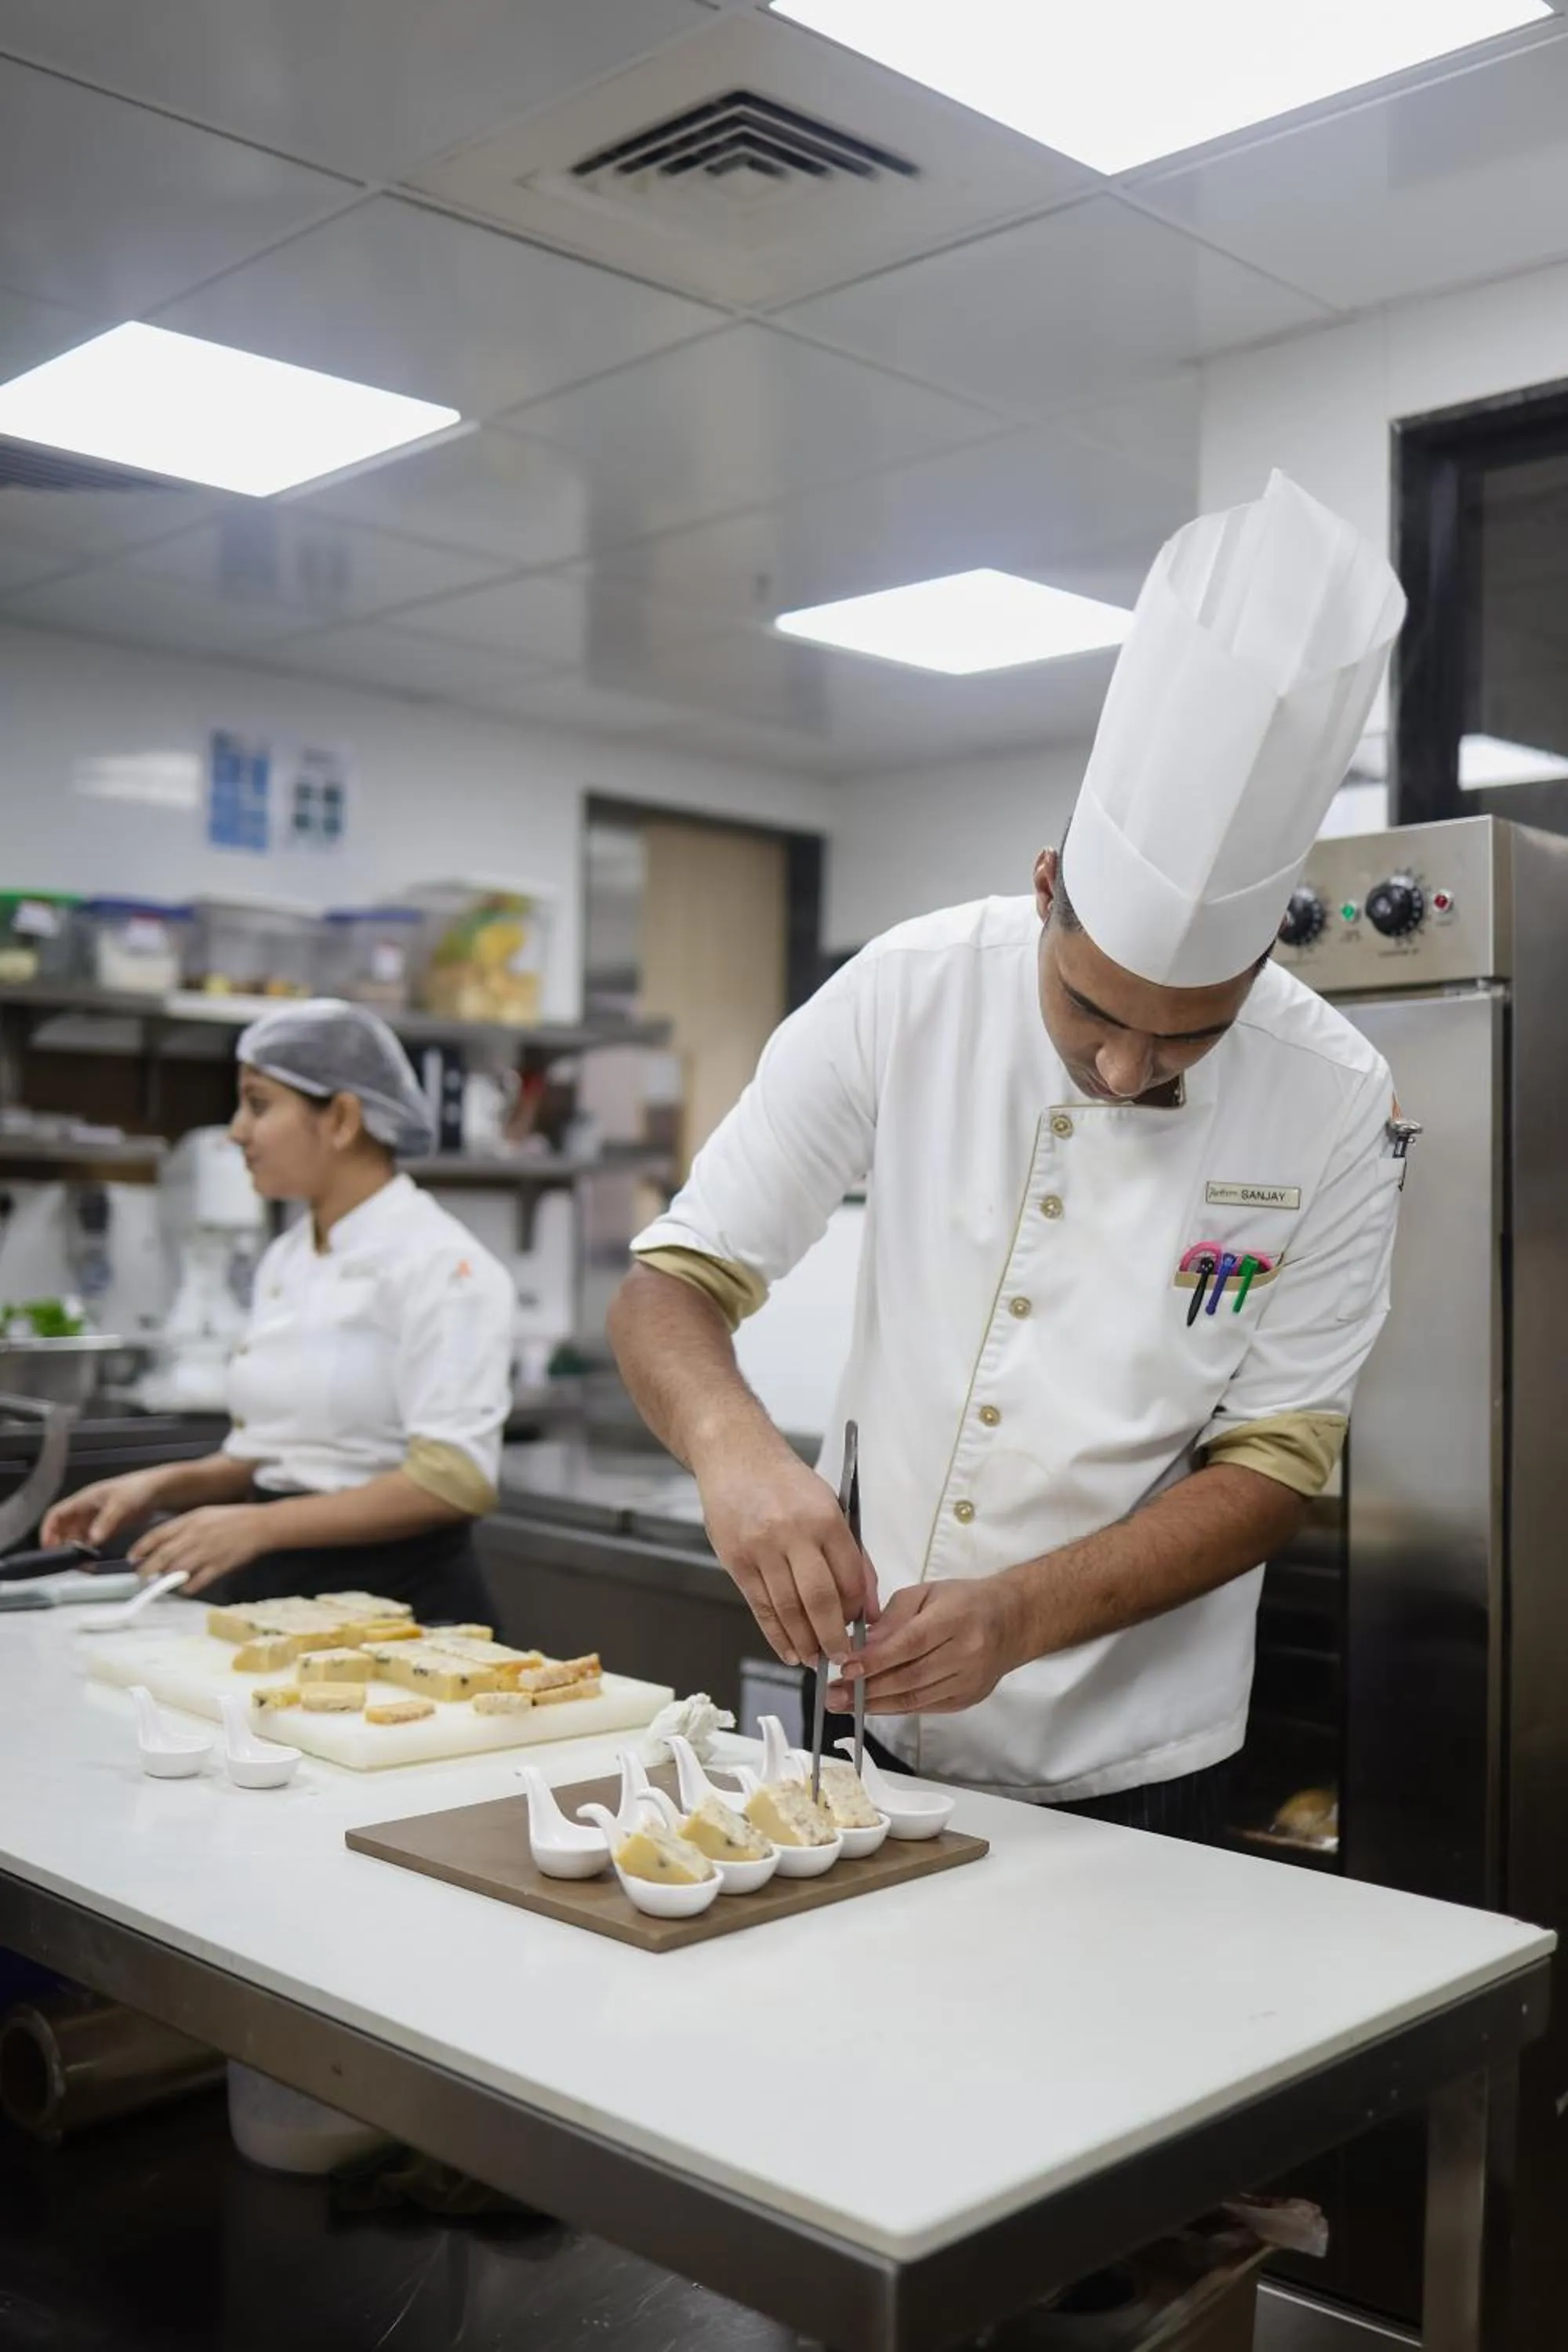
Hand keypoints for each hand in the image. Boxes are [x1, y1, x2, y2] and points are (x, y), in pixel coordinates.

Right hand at [41, 1469, 168, 1551]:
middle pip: (63, 1528)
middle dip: (60, 1543)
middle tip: (63, 1560)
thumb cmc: (138, 1489)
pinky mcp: (107, 1528)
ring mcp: (96, 1519)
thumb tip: (92, 1540)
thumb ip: (106, 1522)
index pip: (56, 1514)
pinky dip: (88, 1551)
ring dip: (74, 1549)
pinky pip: (91, 1541)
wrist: (159, 1490)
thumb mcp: (120, 1504)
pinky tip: (91, 1560)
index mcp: (84, 1500)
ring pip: (76, 1536)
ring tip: (76, 1564)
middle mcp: (86, 1510)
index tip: (48, 1547)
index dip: (48, 1530)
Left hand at [128, 1506, 271, 1594]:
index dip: (141, 1548)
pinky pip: (197, 1581)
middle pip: (163, 1556)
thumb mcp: (203, 1514)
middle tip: (140, 1578)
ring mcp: (207, 1552)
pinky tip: (185, 1588)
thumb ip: (183, 1528)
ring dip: (165, 1580)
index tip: (132, 1558)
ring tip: (160, 1585)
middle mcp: (194, 1536)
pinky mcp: (219, 1566)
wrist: (260, 1525)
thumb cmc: (231, 1518)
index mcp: (189, 1521)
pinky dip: (187, 1587)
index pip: (157, 1535)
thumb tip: (162, 1544)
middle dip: (147, 1570)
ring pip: (177, 1570)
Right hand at [696, 1433, 877, 1667]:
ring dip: (805, 1642)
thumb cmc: (787, 1482)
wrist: (736, 1455)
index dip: (857, 1611)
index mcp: (825, 1518)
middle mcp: (793, 1534)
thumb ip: (851, 1553)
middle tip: (842, 1659)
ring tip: (816, 1660)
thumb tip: (866, 1604)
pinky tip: (789, 1651)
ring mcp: (761, 1549)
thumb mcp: (829, 1504)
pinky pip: (760, 1607)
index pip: (849, 1577)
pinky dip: (776, 1635)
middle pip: (819, 1600)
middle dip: (833, 1637)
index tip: (862, 1630)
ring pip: (788, 1609)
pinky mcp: (736, 1561)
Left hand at [827, 1578, 1022, 1715]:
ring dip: (875, 1704)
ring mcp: (969, 1681)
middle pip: (911, 1677)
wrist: (1012, 1622)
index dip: (876, 1659)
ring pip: (916, 1698)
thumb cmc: (964, 1601)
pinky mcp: (967, 1699)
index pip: (911, 1643)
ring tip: (843, 1704)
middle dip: (867, 1688)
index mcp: (956, 1618)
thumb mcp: (927, 1593)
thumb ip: (893, 1618)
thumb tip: (862, 1644)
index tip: (845, 1667)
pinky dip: (894, 1707)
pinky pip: (924, 1707)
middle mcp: (966, 1653)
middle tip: (832, 1693)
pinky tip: (871, 1705)